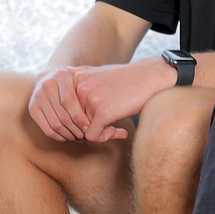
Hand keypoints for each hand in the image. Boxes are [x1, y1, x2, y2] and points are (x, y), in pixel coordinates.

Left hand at [29, 58, 169, 143]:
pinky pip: (93, 136)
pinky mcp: (102, 111)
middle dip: (86, 130)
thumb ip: (81, 83)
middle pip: (71, 121)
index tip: (94, 122)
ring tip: (114, 130)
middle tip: (105, 130)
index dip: (77, 120)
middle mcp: (78, 87)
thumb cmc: (126, 79)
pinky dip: (104, 138)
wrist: (151, 77)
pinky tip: (119, 131)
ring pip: (82, 131)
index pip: (63, 109)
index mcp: (74, 78)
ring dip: (97, 135)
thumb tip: (65, 95)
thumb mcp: (98, 75)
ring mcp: (90, 99)